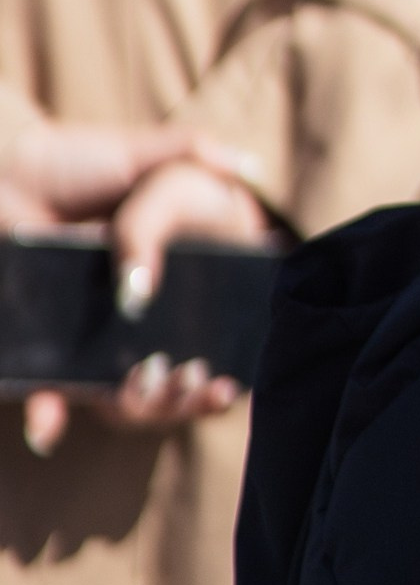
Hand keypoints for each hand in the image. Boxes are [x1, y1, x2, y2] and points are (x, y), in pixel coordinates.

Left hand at [3, 120, 273, 457]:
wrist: (11, 170)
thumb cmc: (87, 160)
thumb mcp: (159, 156)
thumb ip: (198, 155)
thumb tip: (232, 191)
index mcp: (188, 278)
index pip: (224, 333)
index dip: (230, 363)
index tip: (229, 379)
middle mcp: (149, 315)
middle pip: (178, 377)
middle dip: (186, 394)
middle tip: (190, 374)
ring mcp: (101, 334)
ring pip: (126, 397)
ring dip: (141, 407)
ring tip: (142, 383)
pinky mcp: (52, 347)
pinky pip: (55, 391)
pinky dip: (49, 416)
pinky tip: (48, 429)